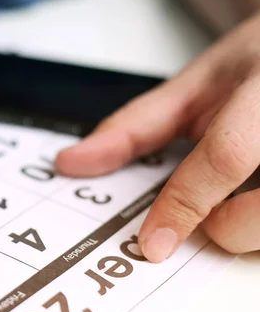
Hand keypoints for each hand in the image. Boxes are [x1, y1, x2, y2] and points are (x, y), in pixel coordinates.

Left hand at [55, 13, 259, 261]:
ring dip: (251, 227)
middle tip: (213, 206)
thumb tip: (70, 163)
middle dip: (224, 227)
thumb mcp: (191, 86)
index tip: (153, 242)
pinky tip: (257, 195)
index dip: (184, 204)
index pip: (226, 156)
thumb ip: (133, 127)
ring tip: (247, 192)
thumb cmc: (251, 69)